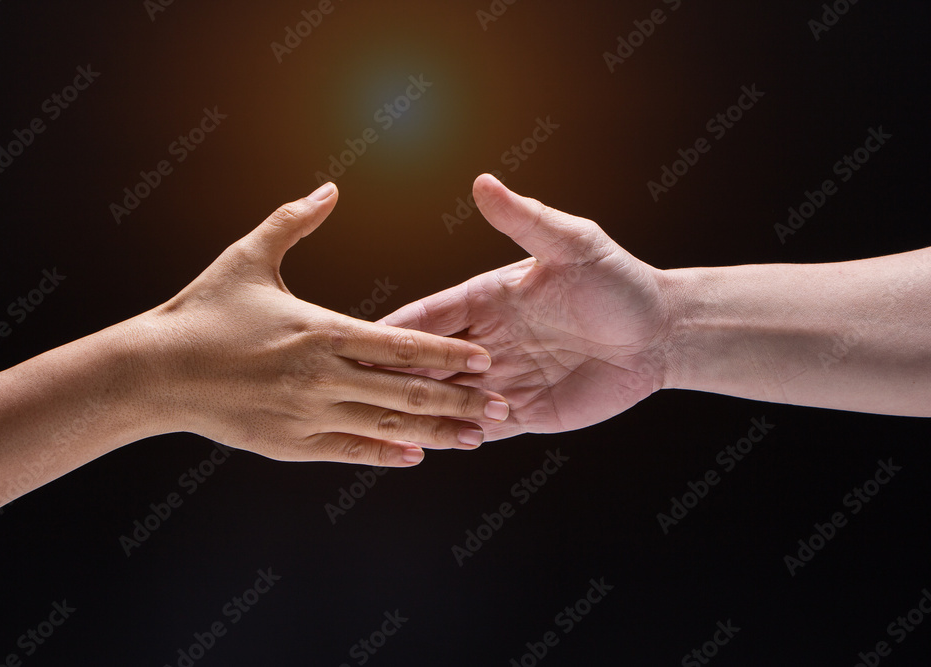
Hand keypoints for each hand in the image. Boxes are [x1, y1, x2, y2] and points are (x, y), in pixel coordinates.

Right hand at [131, 182, 509, 465]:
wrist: (154, 371)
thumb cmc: (203, 309)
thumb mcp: (248, 256)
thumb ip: (294, 221)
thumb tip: (329, 187)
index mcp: (322, 331)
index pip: (402, 344)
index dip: (448, 353)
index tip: (485, 358)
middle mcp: (322, 377)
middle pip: (407, 392)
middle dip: (460, 400)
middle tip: (503, 404)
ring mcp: (307, 415)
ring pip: (386, 427)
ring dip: (436, 432)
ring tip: (477, 436)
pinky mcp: (289, 445)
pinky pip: (349, 451)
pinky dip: (385, 453)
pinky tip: (415, 454)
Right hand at [381, 174, 671, 439]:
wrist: (663, 334)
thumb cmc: (619, 282)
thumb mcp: (574, 244)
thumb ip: (526, 219)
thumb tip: (483, 182)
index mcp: (486, 298)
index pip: (428, 316)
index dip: (392, 329)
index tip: (351, 339)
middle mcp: (487, 340)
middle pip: (428, 363)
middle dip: (394, 377)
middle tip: (352, 392)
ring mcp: (503, 379)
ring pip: (448, 399)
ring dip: (420, 411)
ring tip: (380, 425)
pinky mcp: (525, 412)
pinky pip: (481, 427)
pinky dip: (456, 435)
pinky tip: (430, 445)